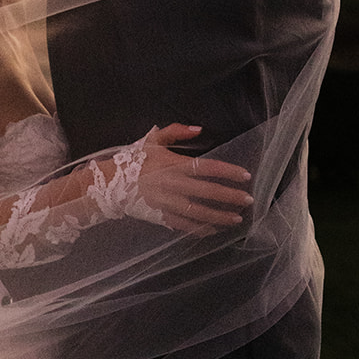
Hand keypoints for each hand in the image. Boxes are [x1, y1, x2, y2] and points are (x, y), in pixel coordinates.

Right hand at [137, 124, 251, 231]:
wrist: (110, 184)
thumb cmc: (134, 160)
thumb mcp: (153, 140)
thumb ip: (176, 132)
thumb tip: (198, 128)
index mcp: (172, 164)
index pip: (206, 167)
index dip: (227, 172)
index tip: (245, 175)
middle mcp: (172, 184)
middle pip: (206, 191)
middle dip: (229, 196)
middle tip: (248, 200)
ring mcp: (167, 203)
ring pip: (198, 212)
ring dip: (220, 216)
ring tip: (237, 218)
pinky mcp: (161, 217)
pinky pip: (185, 225)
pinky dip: (201, 229)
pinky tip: (215, 229)